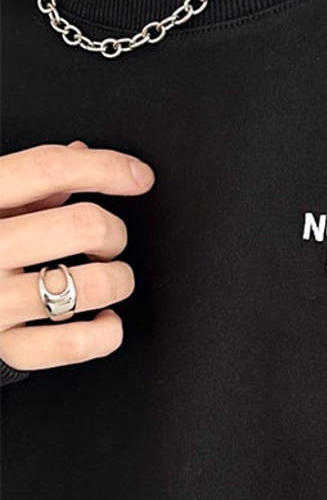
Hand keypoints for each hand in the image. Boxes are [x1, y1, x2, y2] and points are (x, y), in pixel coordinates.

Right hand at [0, 141, 154, 370]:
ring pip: (93, 285)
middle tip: (106, 241)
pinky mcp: (2, 346)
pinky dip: (106, 333)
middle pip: (84, 225)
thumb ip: (30, 178)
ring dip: (119, 279)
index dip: (107, 168)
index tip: (139, 176)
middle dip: (114, 231)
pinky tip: (103, 319)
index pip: (49, 168)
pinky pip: (75, 344)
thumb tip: (81, 153)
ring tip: (107, 276)